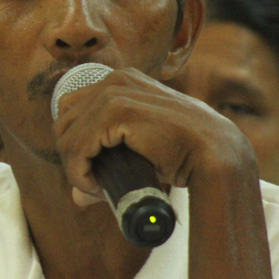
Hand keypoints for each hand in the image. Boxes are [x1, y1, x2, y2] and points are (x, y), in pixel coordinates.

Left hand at [52, 67, 256, 205]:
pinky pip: (77, 146)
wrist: (215, 156)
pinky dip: (78, 171)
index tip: (92, 171)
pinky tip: (95, 185)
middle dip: (72, 156)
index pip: (71, 110)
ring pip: (66, 136)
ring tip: (96, 187)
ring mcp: (114, 92)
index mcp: (120, 81)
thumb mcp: (139, 152)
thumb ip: (107, 165)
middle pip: (63, 122)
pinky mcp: (115, 111)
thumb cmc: (182, 156)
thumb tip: (75, 198)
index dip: (74, 144)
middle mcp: (114, 80)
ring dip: (75, 167)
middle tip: (93, 183)